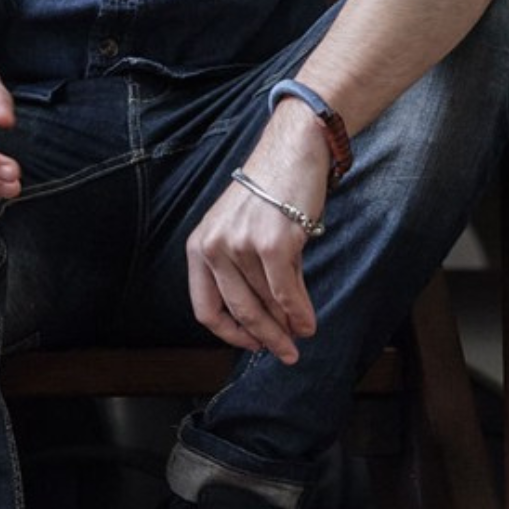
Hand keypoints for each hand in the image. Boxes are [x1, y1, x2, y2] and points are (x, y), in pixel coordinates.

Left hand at [185, 117, 329, 363]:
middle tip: (285, 354)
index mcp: (199, 246)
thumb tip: (266, 319)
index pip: (204, 307)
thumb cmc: (268, 194)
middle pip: (238, 311)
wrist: (291, 153)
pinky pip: (286, 293)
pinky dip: (300, 314)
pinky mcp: (271, 244)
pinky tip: (309, 323)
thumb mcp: (240, 232)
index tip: (251, 345)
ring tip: (302, 335)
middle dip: (264, 339)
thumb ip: (243, 271)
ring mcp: (241, 246)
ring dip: (288, 326)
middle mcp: (213, 247)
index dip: (229, 333)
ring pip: (266, 304)